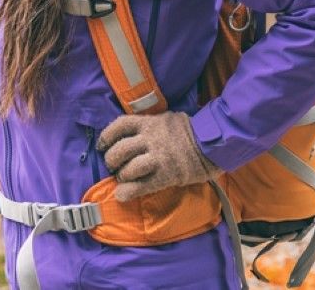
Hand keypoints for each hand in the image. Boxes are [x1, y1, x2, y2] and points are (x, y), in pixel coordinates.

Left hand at [96, 111, 221, 201]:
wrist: (212, 144)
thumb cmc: (189, 132)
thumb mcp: (166, 119)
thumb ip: (148, 125)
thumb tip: (131, 134)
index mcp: (149, 122)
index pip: (119, 126)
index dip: (106, 136)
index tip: (102, 145)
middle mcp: (150, 138)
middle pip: (120, 150)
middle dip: (111, 160)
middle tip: (114, 166)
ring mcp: (158, 157)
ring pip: (128, 169)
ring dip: (122, 177)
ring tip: (124, 180)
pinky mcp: (166, 175)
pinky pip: (142, 186)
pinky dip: (128, 192)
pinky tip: (122, 195)